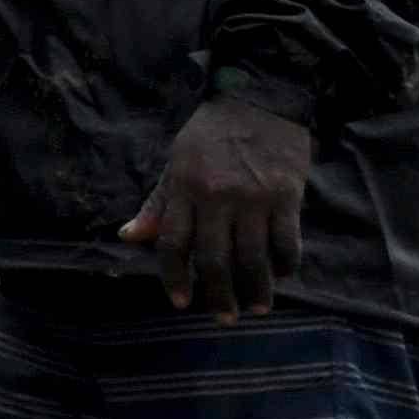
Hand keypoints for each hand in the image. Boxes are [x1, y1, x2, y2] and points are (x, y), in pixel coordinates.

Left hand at [123, 95, 317, 313]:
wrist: (259, 100)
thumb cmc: (211, 135)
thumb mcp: (175, 163)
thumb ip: (158, 203)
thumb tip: (130, 236)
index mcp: (184, 189)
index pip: (173, 244)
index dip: (174, 277)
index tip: (180, 302)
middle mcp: (217, 197)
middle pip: (215, 259)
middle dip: (219, 295)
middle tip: (224, 318)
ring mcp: (255, 198)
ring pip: (254, 257)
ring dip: (256, 289)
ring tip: (257, 308)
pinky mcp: (288, 196)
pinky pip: (287, 242)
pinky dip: (285, 265)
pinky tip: (281, 275)